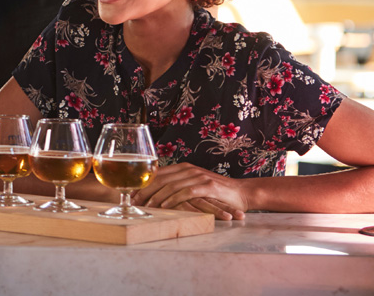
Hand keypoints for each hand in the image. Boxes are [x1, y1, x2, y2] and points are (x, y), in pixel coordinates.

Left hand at [133, 163, 247, 220]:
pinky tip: (165, 206)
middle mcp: (189, 169)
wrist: (242, 193)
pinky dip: (173, 199)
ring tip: (146, 206)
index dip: (143, 183)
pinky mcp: (207, 186)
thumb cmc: (217, 193)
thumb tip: (156, 193)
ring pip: (171, 185)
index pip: (158, 174)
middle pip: (161, 178)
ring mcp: (198, 176)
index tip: (131, 193)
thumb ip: (178, 186)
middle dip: (145, 190)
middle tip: (133, 201)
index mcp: (183, 168)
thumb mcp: (194, 186)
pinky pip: (185, 192)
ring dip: (156, 196)